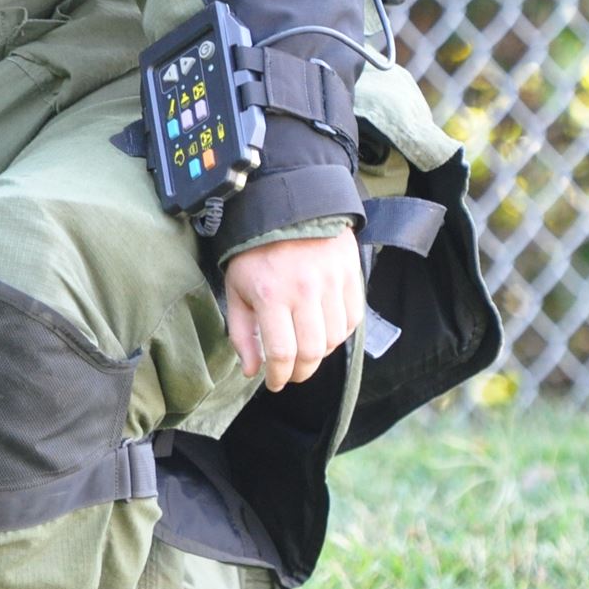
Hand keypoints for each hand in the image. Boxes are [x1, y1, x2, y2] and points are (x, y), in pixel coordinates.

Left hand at [223, 229, 364, 392]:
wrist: (287, 206)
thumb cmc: (255, 251)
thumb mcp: (236, 289)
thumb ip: (242, 333)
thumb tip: (252, 370)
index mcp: (271, 295)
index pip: (282, 353)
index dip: (279, 376)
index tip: (274, 383)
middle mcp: (304, 290)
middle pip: (312, 352)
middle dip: (300, 372)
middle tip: (291, 374)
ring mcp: (331, 282)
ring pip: (335, 339)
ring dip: (319, 354)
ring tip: (305, 351)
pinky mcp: (350, 275)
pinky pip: (352, 319)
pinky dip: (340, 333)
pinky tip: (324, 331)